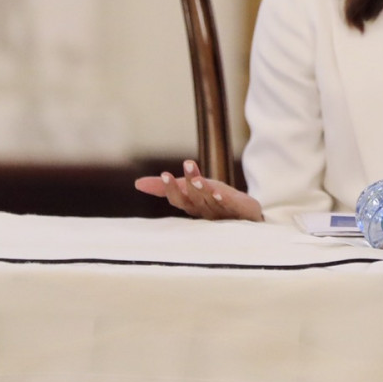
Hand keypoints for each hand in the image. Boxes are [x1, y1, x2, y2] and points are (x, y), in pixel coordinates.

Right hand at [134, 161, 263, 220]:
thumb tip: (137, 184)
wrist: (245, 216)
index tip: (164, 174)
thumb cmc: (213, 202)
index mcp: (192, 206)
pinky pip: (231, 207)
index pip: (178, 199)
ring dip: (203, 189)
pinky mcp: (241, 210)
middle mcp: (205, 211)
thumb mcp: (190, 190)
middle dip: (188, 184)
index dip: (171, 188)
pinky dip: (224, 201)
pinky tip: (220, 194)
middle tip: (186, 165)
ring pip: (210, 201)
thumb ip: (166, 188)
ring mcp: (223, 213)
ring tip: (197, 178)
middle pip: (194, 198)